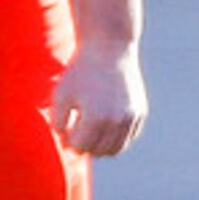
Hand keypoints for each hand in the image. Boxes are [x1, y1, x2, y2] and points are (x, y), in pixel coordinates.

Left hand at [51, 37, 147, 156]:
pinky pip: (128, 138)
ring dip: (101, 147)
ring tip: (91, 133)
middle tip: (77, 132)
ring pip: (116, 149)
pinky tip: (105, 126)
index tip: (66, 129)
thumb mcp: (60, 95)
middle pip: (98, 151)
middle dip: (85, 145)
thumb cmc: (80, 71)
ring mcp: (131, 117)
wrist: (109, 49)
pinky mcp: (140, 112)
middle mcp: (117, 121)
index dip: (69, 141)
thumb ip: (58, 123)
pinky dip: (117, 138)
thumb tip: (67, 144)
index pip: (80, 146)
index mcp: (95, 117)